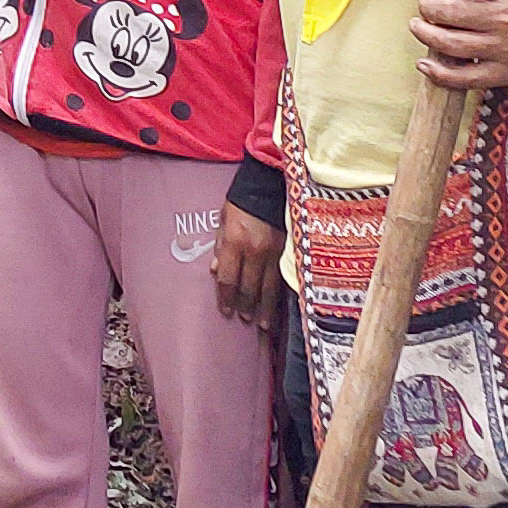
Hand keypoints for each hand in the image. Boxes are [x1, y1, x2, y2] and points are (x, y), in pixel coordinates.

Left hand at [210, 205, 283, 326]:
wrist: (270, 183)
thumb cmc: (242, 200)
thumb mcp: (223, 220)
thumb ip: (220, 246)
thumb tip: (216, 271)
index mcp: (236, 241)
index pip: (229, 278)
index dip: (226, 297)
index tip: (225, 310)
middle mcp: (256, 250)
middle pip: (250, 287)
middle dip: (246, 306)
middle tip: (244, 319)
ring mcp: (276, 252)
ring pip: (270, 288)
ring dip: (266, 308)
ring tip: (263, 324)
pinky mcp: (291, 251)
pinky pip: (284, 279)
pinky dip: (282, 296)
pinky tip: (281, 307)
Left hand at [410, 0, 507, 89]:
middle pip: (451, 10)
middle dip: (428, 5)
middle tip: (426, 5)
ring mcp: (506, 50)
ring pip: (450, 43)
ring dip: (424, 33)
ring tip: (420, 25)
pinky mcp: (504, 74)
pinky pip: (462, 77)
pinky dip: (437, 72)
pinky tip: (425, 63)